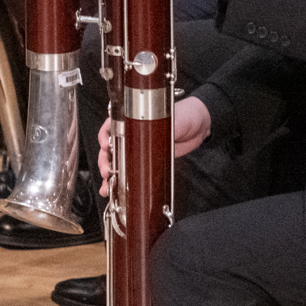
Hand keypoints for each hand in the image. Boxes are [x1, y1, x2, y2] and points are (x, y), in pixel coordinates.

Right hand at [95, 98, 209, 194]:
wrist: (200, 125)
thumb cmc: (186, 115)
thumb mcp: (172, 120)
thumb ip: (159, 129)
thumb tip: (147, 140)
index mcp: (133, 118)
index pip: (111, 125)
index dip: (104, 136)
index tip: (105, 146)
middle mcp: (132, 133)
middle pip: (109, 146)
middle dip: (104, 160)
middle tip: (108, 171)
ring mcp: (137, 148)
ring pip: (116, 161)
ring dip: (109, 175)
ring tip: (107, 186)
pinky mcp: (145, 160)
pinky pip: (129, 170)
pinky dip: (120, 181)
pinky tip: (114, 190)